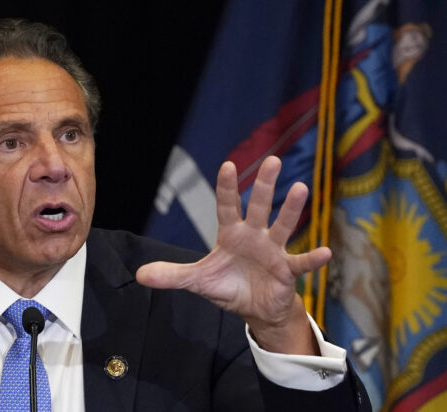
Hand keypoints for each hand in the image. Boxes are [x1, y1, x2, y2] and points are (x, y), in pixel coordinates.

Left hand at [136, 156, 329, 354]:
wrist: (254, 307)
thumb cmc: (228, 285)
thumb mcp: (198, 281)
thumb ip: (172, 275)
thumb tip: (141, 274)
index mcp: (231, 234)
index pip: (227, 206)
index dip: (227, 188)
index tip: (227, 165)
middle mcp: (254, 236)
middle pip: (259, 206)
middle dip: (264, 185)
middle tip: (273, 160)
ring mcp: (273, 251)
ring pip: (283, 226)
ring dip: (291, 209)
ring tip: (301, 188)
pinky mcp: (287, 271)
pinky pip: (301, 263)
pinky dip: (312, 259)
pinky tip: (326, 252)